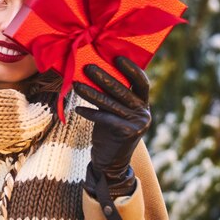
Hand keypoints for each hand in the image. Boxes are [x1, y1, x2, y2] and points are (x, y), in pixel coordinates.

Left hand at [74, 56, 150, 197]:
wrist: (111, 162)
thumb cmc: (109, 130)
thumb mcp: (114, 111)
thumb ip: (111, 95)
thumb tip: (93, 70)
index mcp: (143, 103)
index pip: (142, 82)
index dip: (132, 68)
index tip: (117, 57)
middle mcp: (144, 112)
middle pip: (123, 90)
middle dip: (104, 77)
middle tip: (88, 67)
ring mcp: (137, 123)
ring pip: (110, 104)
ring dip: (91, 93)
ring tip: (76, 84)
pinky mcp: (127, 133)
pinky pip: (105, 118)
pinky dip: (90, 113)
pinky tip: (77, 109)